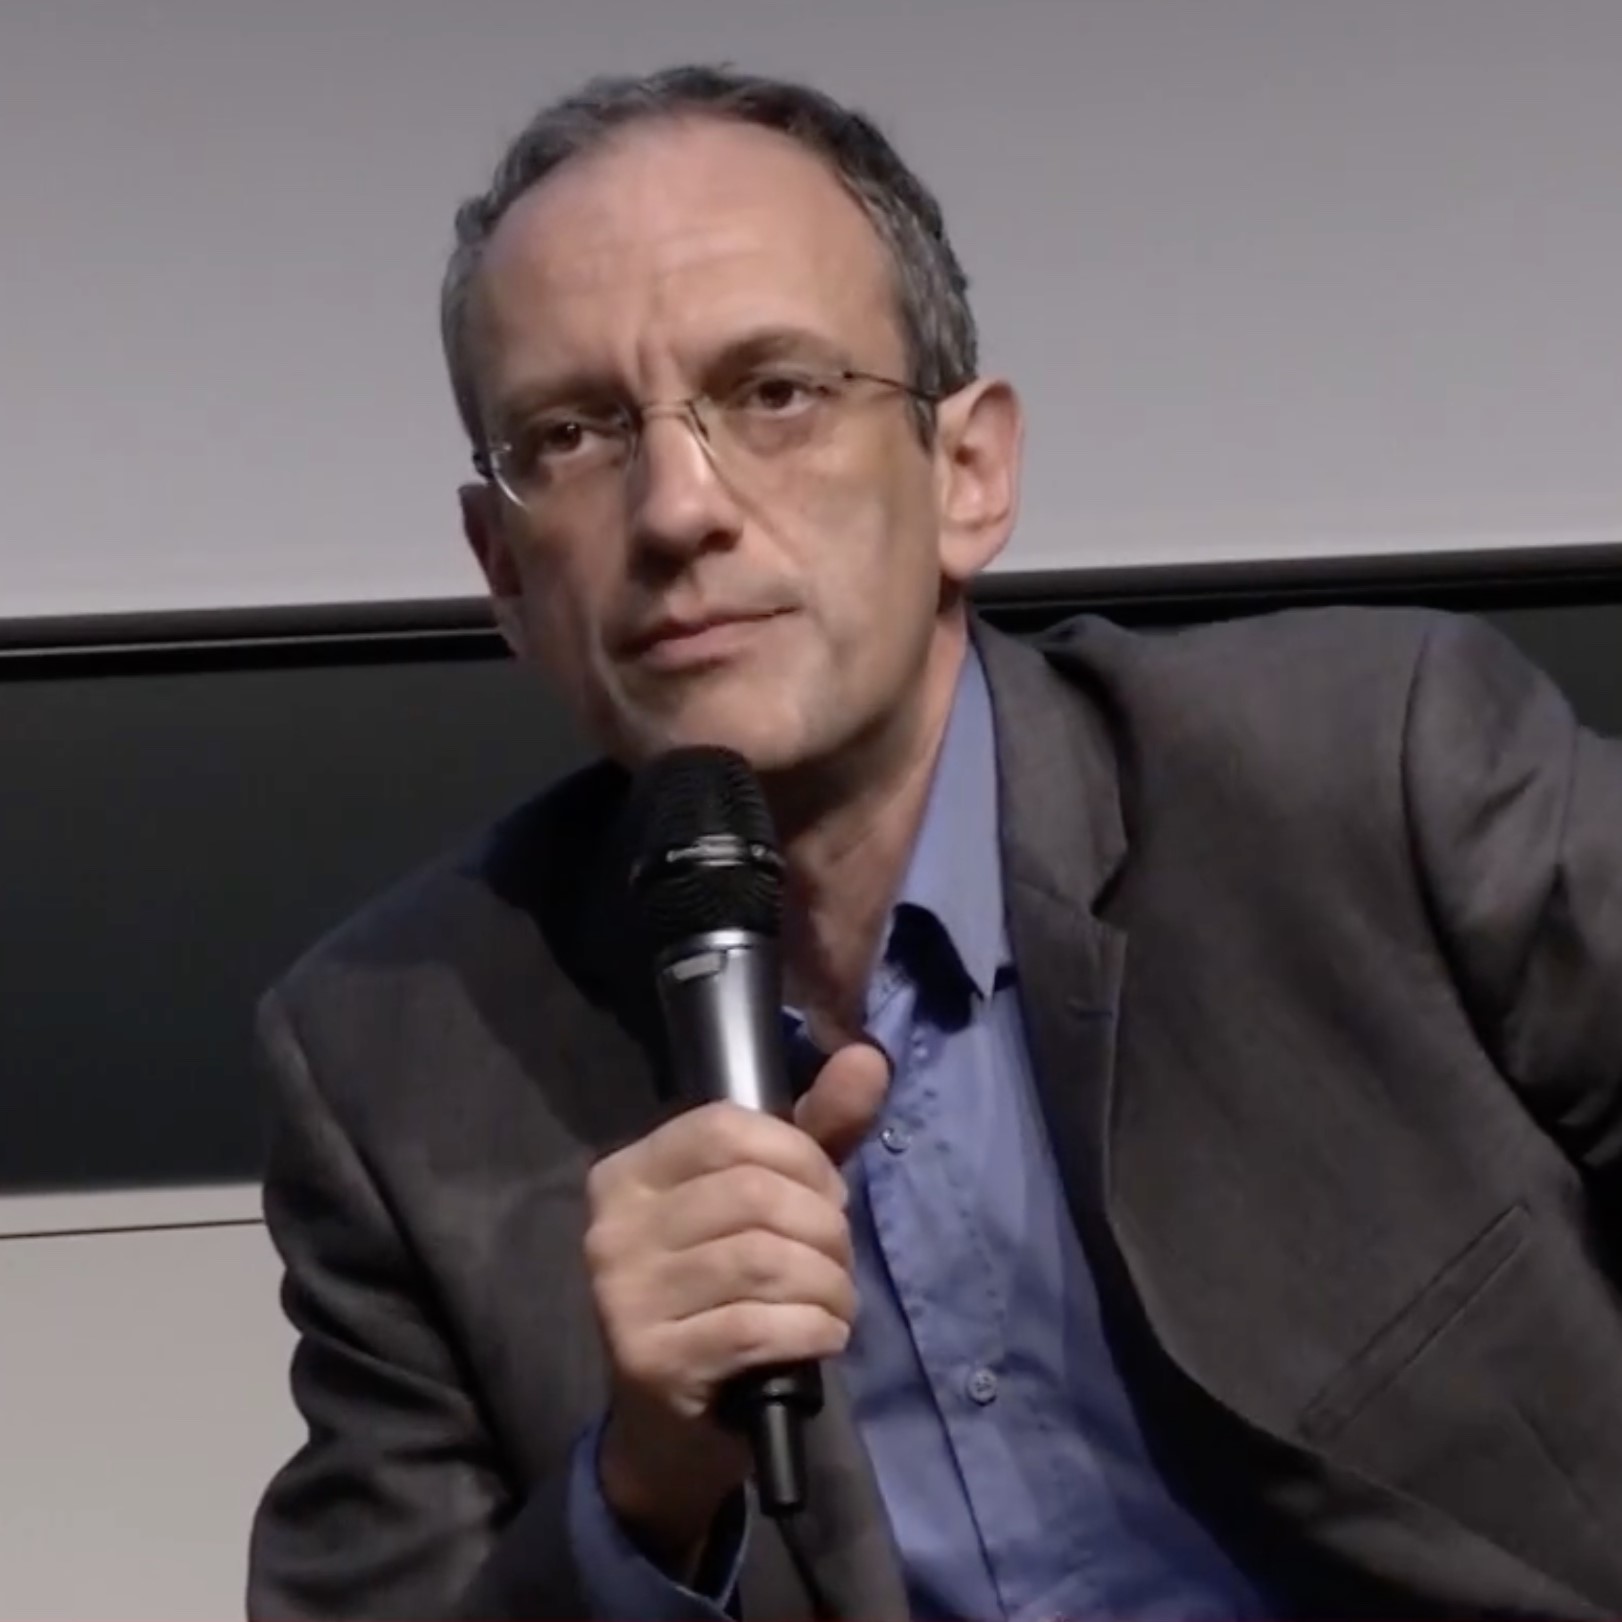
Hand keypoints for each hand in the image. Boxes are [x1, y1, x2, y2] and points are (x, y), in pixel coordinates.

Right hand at [584, 1040, 888, 1569]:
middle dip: (824, 1230)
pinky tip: (821, 1339)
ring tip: (834, 1305)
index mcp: (631, 1172)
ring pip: (762, 1261)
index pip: (727, 1128)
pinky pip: (757, 1326)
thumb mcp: (768, 1206)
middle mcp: (613, 1225)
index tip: (827, 1198)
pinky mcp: (649, 1359)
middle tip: (836, 1263)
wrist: (669, 1430)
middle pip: (754, 1195)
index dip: (801, 1158)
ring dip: (827, 1286)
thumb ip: (816, 1132)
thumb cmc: (722, 1298)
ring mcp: (623, 1294)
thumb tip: (868, 1056)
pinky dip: (813, 1330)